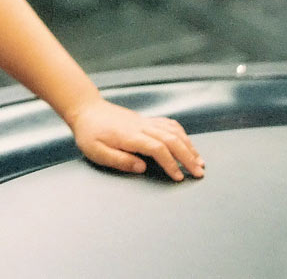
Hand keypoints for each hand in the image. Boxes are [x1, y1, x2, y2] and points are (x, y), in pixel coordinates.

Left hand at [69, 98, 204, 180]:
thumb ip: (119, 160)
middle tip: (199, 172)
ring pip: (174, 131)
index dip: (171, 163)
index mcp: (130, 136)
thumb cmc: (89, 133)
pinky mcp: (146, 120)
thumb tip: (142, 168)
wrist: (87, 109)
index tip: (178, 177)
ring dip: (188, 146)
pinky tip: (187, 143)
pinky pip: (169, 124)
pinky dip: (182, 134)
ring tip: (199, 161)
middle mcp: (142, 126)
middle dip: (188, 157)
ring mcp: (145, 121)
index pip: (158, 148)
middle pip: (172, 139)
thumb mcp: (96, 151)